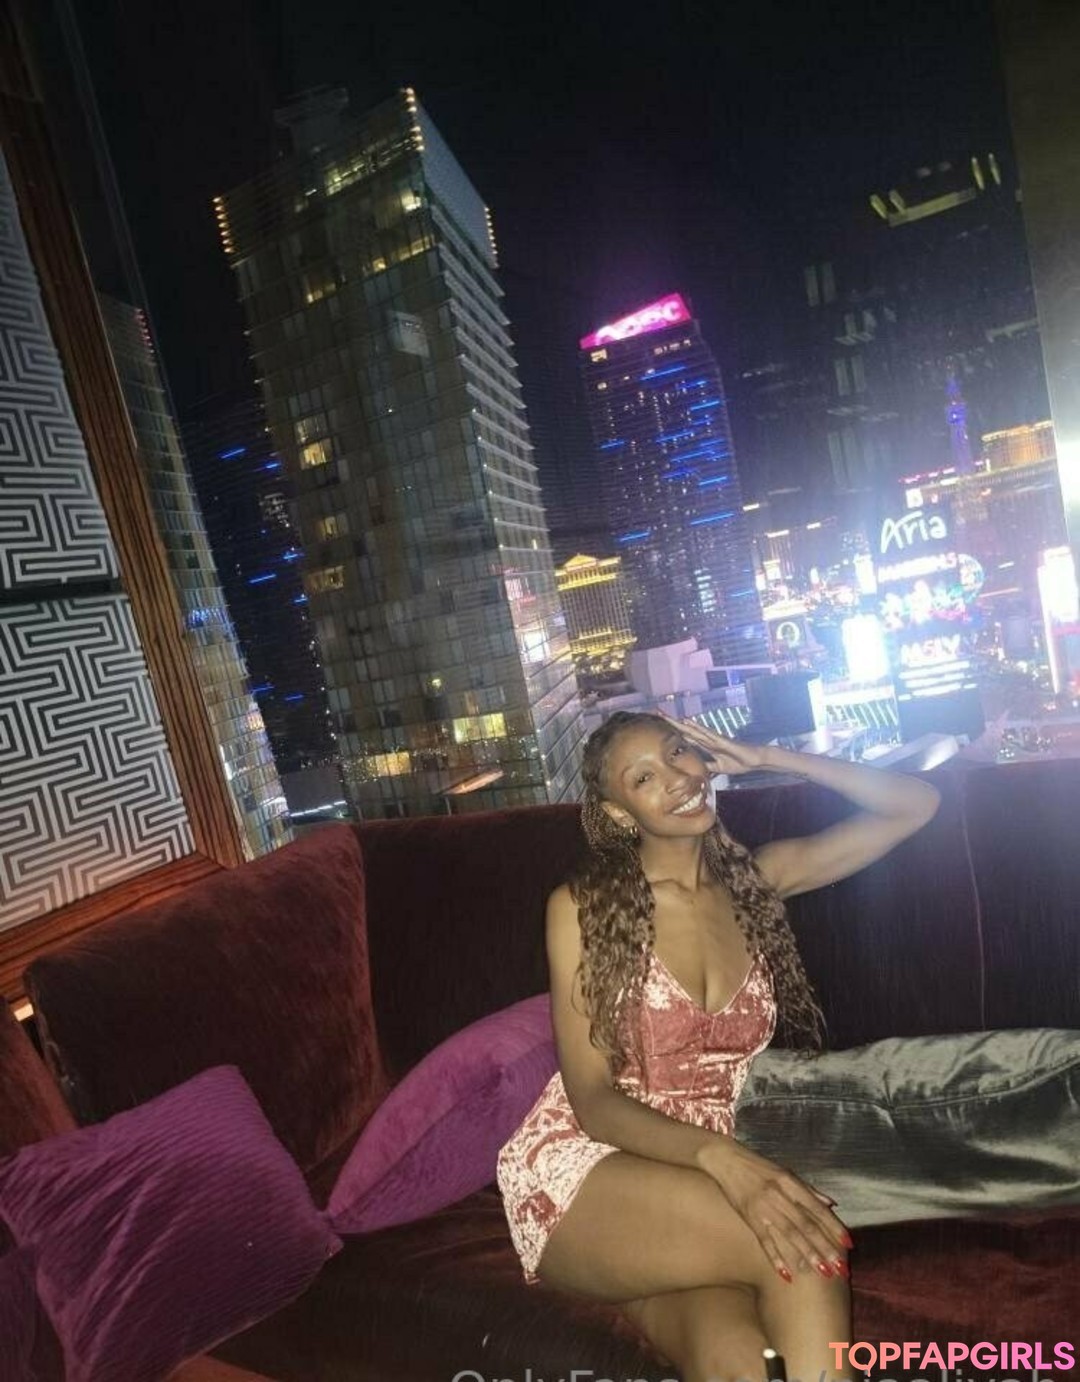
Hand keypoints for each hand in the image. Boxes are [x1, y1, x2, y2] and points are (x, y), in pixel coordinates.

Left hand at [657, 710, 766, 775]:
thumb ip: (708, 766)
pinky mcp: (721, 740)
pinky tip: (688, 722)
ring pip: (693, 729)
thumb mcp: (719, 768)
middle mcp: (707, 739)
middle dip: (671, 724)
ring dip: (680, 723)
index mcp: (706, 746)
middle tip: (657, 714)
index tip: (660, 728)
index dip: (673, 733)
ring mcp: (714, 738)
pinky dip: (697, 727)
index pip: (686, 738)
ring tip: (667, 716)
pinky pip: (707, 733)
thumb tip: (696, 770)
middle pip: (686, 730)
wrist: (755, 760)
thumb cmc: (739, 762)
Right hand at [697, 1137, 850, 1282]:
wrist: (725, 1160)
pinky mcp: (750, 1218)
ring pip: (789, 1235)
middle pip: (806, 1226)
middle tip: (840, 1267)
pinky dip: (776, 1258)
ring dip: (807, 1255)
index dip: (834, 1227)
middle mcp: (779, 1196)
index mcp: (790, 1183)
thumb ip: (808, 1190)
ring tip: (822, 1272)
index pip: (817, 1209)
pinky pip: (765, 1241)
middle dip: (825, 1247)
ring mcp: (764, 1208)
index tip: (848, 1244)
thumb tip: (830, 1204)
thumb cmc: (757, 1166)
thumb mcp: (784, 1172)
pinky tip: (787, 1274)